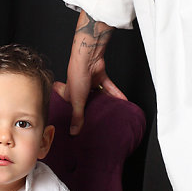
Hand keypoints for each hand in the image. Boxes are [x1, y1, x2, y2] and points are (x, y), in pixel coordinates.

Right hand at [53, 11, 126, 135]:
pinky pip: (109, 87)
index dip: (74, 115)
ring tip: (111, 112)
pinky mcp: (100, 76)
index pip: (70, 106)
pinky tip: (122, 101)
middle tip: (97, 120)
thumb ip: (77, 117)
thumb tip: (74, 132)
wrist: (87, 59)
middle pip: (86, 101)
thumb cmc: (77, 75)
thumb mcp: (76, 101)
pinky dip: (116, 94)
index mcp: (69, 93)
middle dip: (92, 109)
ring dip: (105, 102)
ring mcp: (90, 82)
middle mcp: (79, 87)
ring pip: (99, 94)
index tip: (79, 124)